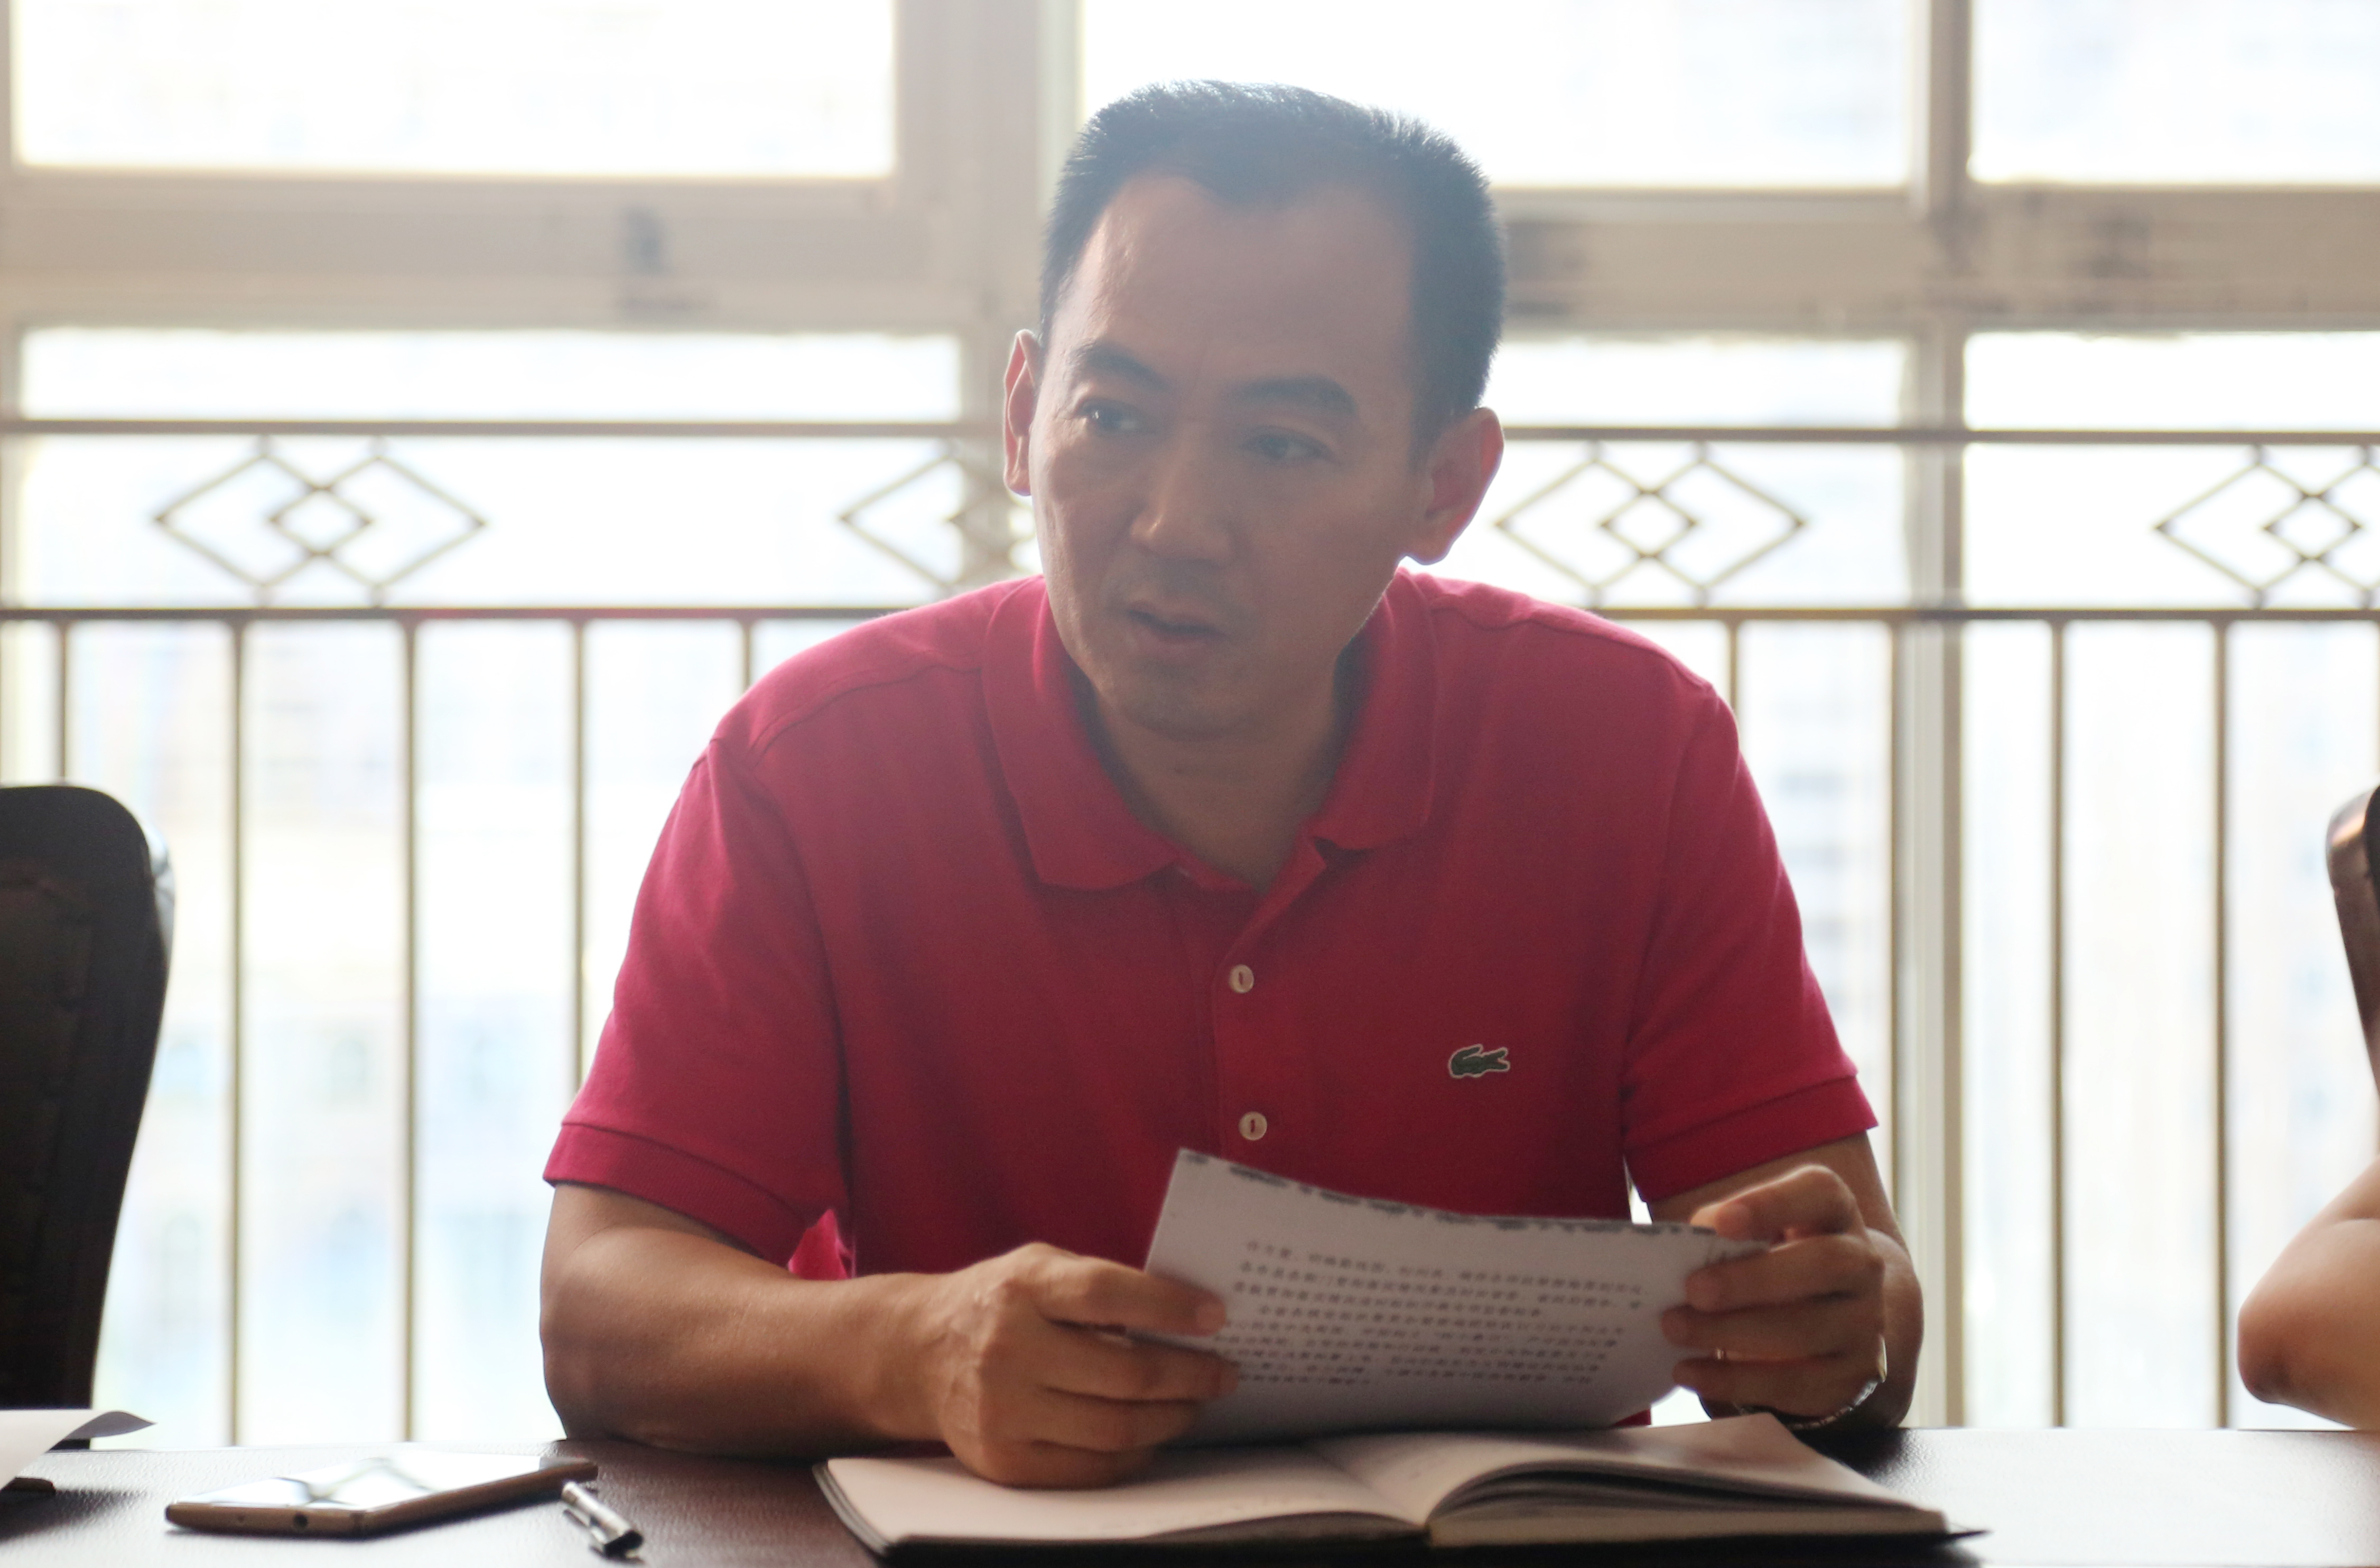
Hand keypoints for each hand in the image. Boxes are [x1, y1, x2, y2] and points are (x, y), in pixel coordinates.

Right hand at [903, 1243, 1236, 1487]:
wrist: (918, 1354)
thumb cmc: (999, 1303)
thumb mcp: (1039, 1269)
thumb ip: (1099, 1285)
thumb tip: (1186, 1315)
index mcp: (1022, 1288)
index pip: (1106, 1294)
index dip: (1168, 1306)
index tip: (1217, 1316)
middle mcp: (1008, 1350)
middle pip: (1124, 1374)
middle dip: (1190, 1375)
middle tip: (1223, 1372)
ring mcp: (1004, 1412)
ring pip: (1115, 1429)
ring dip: (1172, 1418)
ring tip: (1196, 1403)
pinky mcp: (1005, 1461)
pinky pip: (1091, 1469)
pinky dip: (1135, 1454)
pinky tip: (1153, 1434)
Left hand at [1662, 1164, 1887, 1421]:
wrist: (1832, 1316)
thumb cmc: (1774, 1258)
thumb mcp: (1757, 1232)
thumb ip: (1724, 1229)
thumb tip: (1684, 1245)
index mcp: (1835, 1212)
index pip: (1819, 1193)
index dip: (1772, 1203)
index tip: (1720, 1222)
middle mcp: (1863, 1264)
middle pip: (1824, 1265)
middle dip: (1751, 1280)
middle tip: (1692, 1290)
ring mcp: (1865, 1323)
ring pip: (1807, 1330)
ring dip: (1732, 1332)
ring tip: (1675, 1329)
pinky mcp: (1852, 1377)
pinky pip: (1795, 1383)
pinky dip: (1736, 1381)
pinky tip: (1689, 1371)